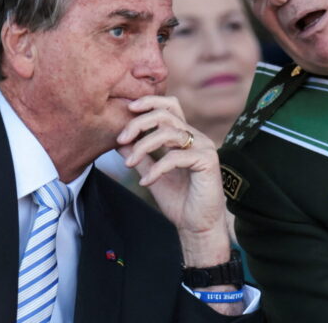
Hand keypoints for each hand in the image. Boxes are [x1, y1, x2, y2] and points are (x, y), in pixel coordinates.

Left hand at [116, 95, 230, 266]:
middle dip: (139, 123)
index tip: (128, 109)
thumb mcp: (152, 174)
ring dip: (143, 146)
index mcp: (184, 137)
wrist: (197, 226)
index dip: (150, 102)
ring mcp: (204, 147)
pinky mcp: (207, 161)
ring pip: (169, 132)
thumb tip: (120, 141)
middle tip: (121, 138)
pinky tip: (146, 183)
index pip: (170, 107)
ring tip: (129, 164)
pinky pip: (176, 157)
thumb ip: (140, 156)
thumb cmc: (180, 201)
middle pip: (166, 114)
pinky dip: (157, 169)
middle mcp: (195, 137)